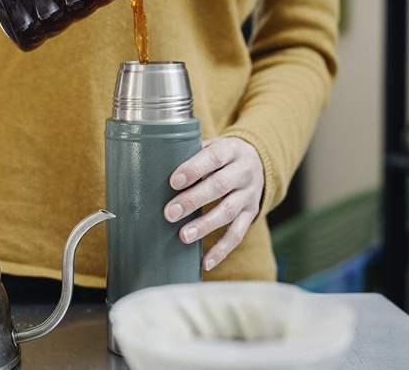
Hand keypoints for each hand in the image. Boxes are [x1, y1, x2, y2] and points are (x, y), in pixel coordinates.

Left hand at [163, 137, 263, 270]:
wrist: (258, 160)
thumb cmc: (220, 155)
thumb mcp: (211, 145)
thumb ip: (188, 154)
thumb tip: (151, 166)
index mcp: (230, 150)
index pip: (213, 158)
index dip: (193, 170)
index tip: (173, 182)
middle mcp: (243, 172)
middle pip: (220, 186)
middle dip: (193, 200)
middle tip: (169, 213)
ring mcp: (249, 195)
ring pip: (228, 212)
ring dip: (205, 226)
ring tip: (184, 236)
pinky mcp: (252, 214)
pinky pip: (238, 234)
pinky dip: (221, 250)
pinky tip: (205, 262)